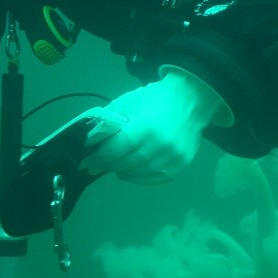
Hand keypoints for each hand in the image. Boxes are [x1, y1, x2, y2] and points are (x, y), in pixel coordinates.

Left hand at [77, 69, 225, 184]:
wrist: (191, 100)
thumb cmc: (155, 99)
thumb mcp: (129, 102)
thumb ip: (110, 121)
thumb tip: (91, 141)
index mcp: (147, 126)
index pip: (118, 148)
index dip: (100, 157)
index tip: (86, 162)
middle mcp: (162, 145)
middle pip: (127, 162)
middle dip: (107, 165)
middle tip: (93, 166)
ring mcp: (173, 158)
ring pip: (140, 173)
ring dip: (122, 172)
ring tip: (111, 167)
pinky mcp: (181, 165)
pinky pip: (155, 178)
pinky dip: (139, 178)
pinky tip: (128, 172)